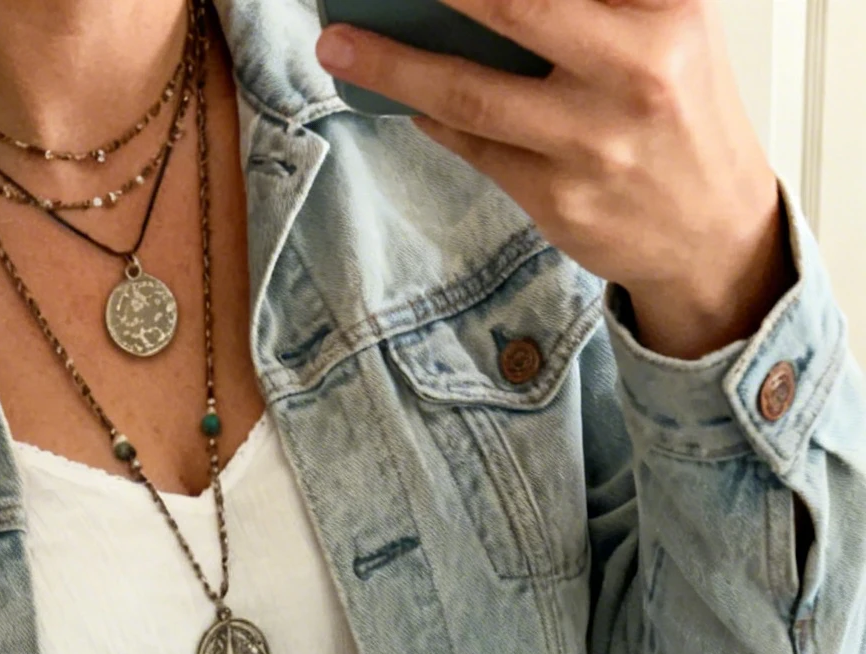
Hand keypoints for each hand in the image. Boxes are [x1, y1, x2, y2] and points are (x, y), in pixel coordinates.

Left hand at [317, 0, 792, 357]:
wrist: (714, 232)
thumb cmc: (678, 112)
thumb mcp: (665, 25)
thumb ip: (593, 1)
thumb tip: (476, 2)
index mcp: (668, 5)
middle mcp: (636, 66)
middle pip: (513, 4)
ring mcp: (594, 139)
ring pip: (470, 90)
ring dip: (392, 65)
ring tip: (338, 44)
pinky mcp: (560, 197)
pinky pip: (475, 146)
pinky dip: (433, 117)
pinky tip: (406, 99)